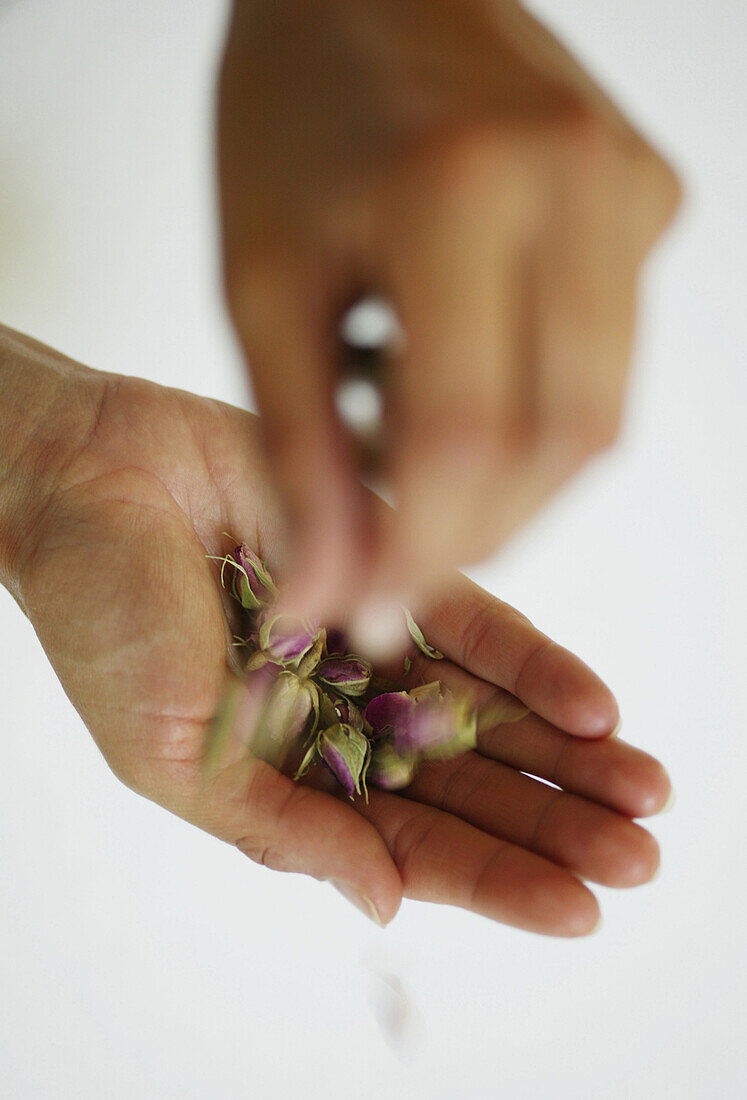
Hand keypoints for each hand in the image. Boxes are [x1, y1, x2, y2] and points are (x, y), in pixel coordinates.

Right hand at [6, 343, 671, 934]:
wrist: (83, 478)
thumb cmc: (100, 620)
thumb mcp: (172, 754)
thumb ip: (278, 826)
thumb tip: (384, 902)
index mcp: (288, 770)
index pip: (407, 842)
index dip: (491, 879)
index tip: (577, 910)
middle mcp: (343, 709)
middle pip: (466, 783)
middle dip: (550, 824)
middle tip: (637, 859)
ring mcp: (371, 634)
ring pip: (487, 710)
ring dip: (564, 753)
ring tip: (642, 793)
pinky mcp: (389, 560)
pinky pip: (476, 620)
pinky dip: (533, 663)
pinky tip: (593, 706)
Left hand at [217, 0, 683, 629]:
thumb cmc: (292, 116)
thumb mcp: (262, 286)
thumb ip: (298, 450)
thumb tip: (332, 592)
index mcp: (459, 188)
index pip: (467, 432)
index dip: (419, 547)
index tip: (369, 608)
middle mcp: (576, 181)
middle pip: (560, 439)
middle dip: (475, 531)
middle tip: (394, 558)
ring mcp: (630, 187)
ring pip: (602, 414)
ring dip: (512, 484)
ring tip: (421, 477)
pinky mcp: (650, 198)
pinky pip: (612, 354)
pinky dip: (541, 411)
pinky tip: (472, 388)